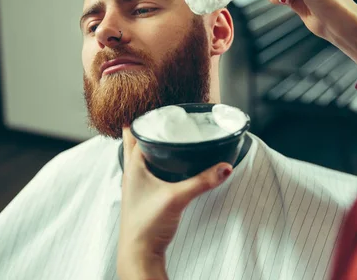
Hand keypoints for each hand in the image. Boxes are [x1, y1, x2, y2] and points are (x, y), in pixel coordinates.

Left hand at [117, 128, 232, 279]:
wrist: (139, 254)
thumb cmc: (147, 225)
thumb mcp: (177, 198)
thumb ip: (203, 181)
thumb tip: (225, 167)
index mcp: (133, 165)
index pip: (132, 130)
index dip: (141, 115)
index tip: (153, 101)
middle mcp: (131, 172)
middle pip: (136, 140)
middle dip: (149, 126)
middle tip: (166, 114)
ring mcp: (136, 184)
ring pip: (142, 154)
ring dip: (152, 143)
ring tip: (169, 132)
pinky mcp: (145, 195)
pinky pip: (149, 169)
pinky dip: (158, 160)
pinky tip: (170, 162)